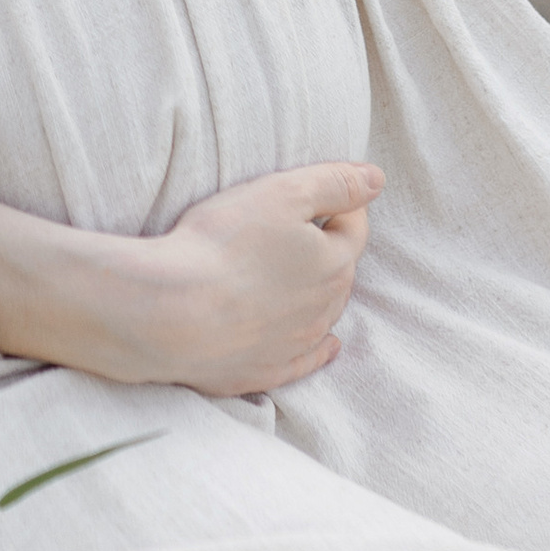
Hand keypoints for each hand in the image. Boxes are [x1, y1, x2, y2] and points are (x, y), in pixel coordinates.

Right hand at [148, 160, 381, 392]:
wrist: (171, 313)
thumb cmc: (223, 245)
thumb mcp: (282, 193)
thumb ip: (335, 183)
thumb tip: (377, 179)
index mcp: (333, 263)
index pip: (354, 227)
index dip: (340, 204)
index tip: (320, 192)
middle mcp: (324, 308)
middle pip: (340, 272)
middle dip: (329, 249)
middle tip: (300, 230)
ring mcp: (297, 345)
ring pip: (324, 314)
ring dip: (319, 294)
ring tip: (302, 277)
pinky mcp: (267, 371)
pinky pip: (305, 360)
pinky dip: (317, 349)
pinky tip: (326, 345)